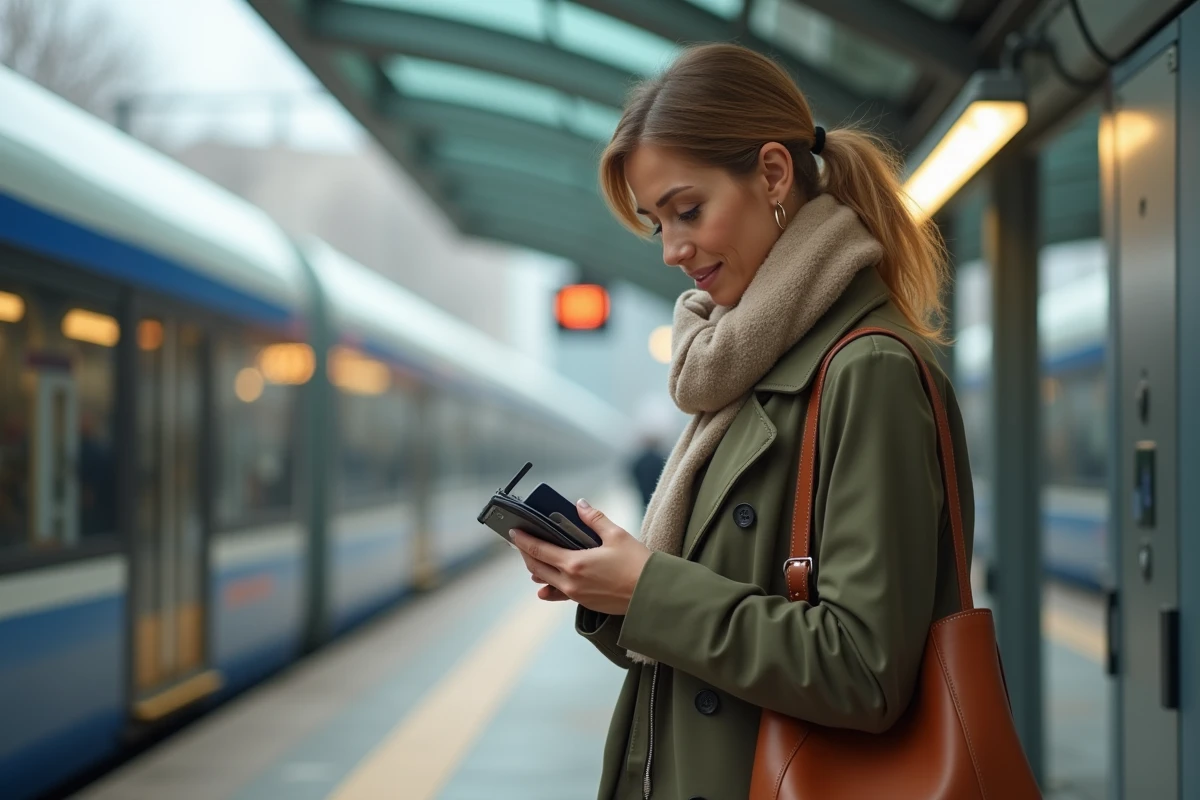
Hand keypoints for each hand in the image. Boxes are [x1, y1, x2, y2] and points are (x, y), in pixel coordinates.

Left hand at [511, 499, 651, 615]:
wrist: (652, 595)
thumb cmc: (637, 565)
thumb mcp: (616, 535)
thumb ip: (594, 519)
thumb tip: (580, 504)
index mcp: (575, 563)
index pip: (539, 550)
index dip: (524, 540)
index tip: (513, 532)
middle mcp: (570, 582)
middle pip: (537, 567)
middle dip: (527, 554)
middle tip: (522, 542)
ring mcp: (576, 594)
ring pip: (547, 581)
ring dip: (537, 569)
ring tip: (534, 558)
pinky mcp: (585, 602)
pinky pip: (560, 593)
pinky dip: (550, 587)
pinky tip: (545, 587)